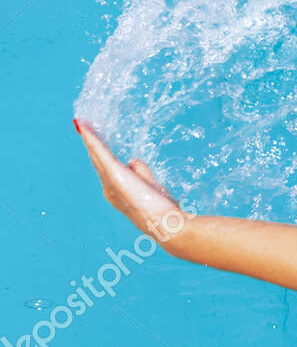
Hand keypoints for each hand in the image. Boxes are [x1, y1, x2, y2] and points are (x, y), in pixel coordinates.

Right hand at [75, 118, 188, 246]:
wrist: (165, 223)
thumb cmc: (162, 210)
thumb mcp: (151, 187)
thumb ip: (141, 173)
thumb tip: (132, 160)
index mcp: (116, 192)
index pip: (106, 169)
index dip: (100, 154)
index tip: (94, 140)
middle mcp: (108, 187)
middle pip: (97, 160)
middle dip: (90, 143)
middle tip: (83, 126)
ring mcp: (109, 181)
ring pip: (96, 155)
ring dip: (89, 138)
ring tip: (81, 123)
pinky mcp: (114, 173)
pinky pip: (99, 151)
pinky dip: (91, 137)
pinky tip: (82, 124)